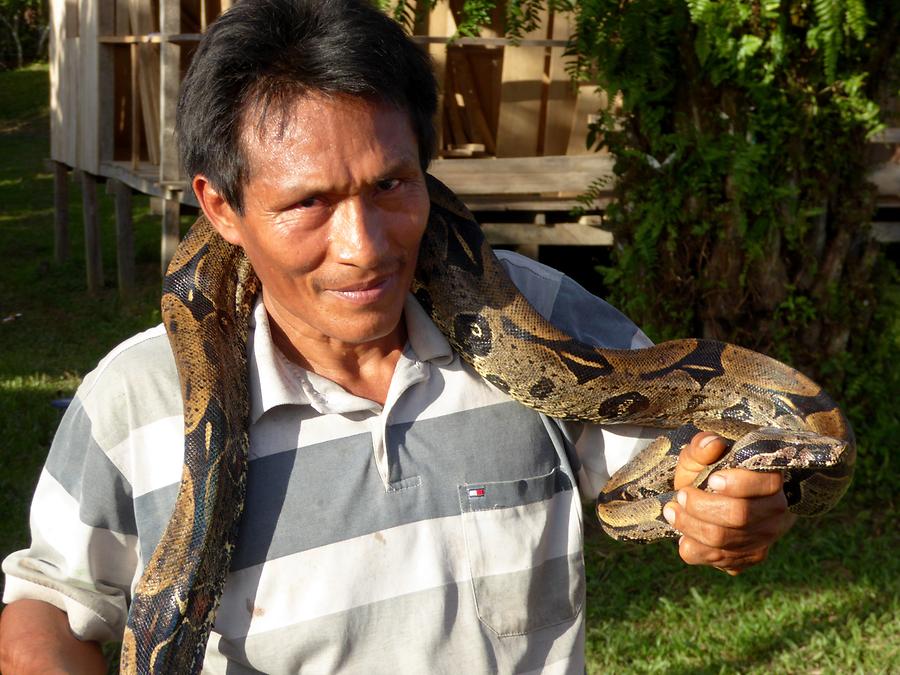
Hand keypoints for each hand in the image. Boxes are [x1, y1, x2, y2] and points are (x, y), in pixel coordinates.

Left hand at [663, 431, 796, 574]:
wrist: (709, 500)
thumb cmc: (707, 474)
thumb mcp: (700, 456)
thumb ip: (702, 446)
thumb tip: (711, 443)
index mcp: (771, 479)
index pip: (766, 484)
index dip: (737, 483)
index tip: (712, 480)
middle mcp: (775, 512)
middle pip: (739, 516)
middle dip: (701, 506)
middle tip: (680, 495)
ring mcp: (764, 538)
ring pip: (725, 541)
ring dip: (690, 526)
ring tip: (672, 511)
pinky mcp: (749, 558)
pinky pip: (719, 560)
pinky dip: (695, 548)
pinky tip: (684, 536)